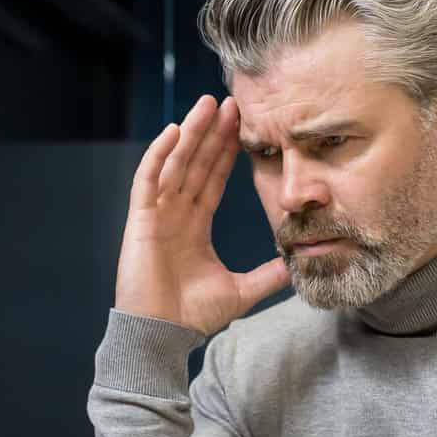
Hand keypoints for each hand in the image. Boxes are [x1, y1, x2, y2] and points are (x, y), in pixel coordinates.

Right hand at [115, 94, 287, 334]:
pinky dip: (158, 155)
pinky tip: (173, 132)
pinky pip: (147, 180)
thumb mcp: (241, 291)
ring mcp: (156, 215)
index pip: (214, 178)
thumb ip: (267, 275)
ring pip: (175, 163)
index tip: (243, 125)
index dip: (227, 151)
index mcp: (195, 225)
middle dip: (212, 132)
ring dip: (190, 133)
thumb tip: (296, 265)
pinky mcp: (140, 221)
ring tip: (207, 104)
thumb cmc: (192, 316)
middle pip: (196, 163)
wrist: (163, 336)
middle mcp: (175, 214)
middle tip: (229, 101)